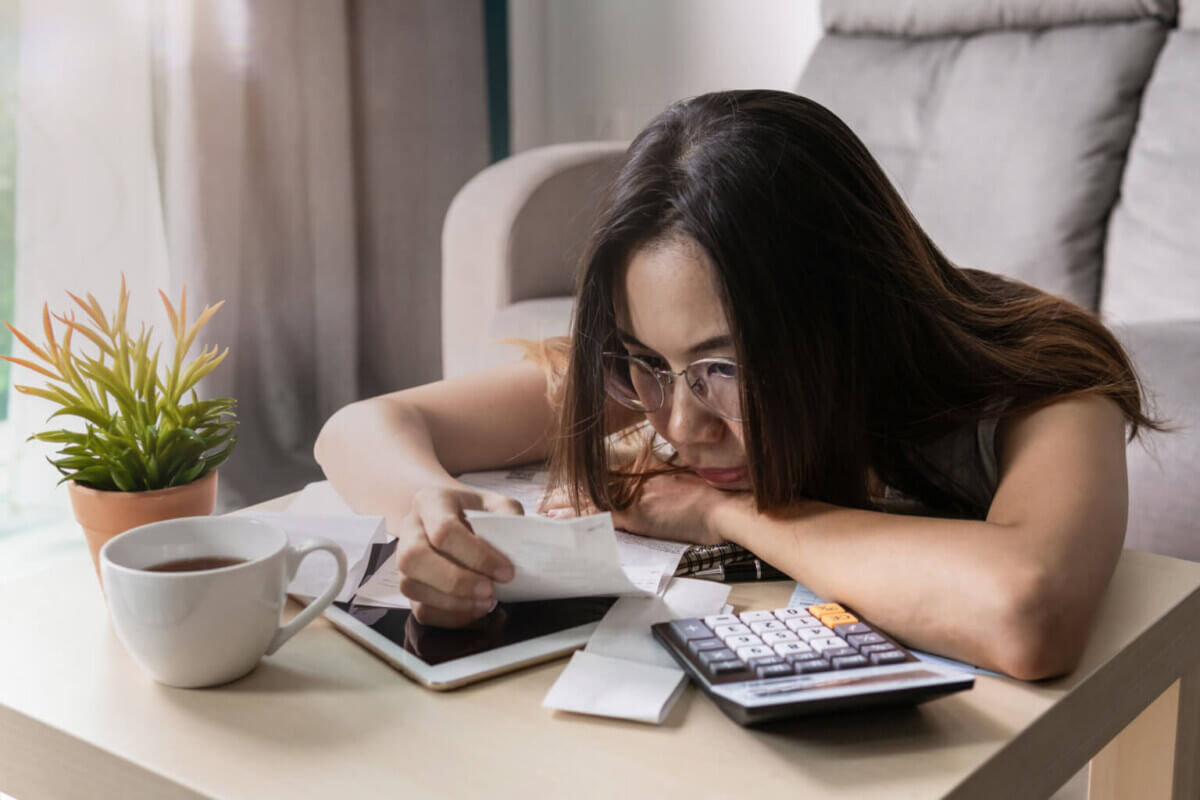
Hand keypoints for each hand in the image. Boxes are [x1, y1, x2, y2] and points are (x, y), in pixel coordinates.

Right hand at [389, 486, 519, 627]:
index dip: (476, 556)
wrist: (448, 513)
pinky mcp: (408, 584)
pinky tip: (473, 610)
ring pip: (411, 586)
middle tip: (490, 591)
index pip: (444, 530)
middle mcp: (409, 529)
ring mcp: (401, 558)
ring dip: (452, 602)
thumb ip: (507, 516)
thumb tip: (519, 545)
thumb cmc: (472, 510)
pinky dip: (448, 617)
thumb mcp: (493, 502)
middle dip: (455, 581)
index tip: (506, 572)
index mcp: (430, 502)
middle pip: (415, 558)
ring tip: (486, 602)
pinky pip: (419, 608)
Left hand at [542, 470, 737, 545]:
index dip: (584, 477)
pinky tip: (560, 521)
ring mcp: (635, 496)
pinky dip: (579, 518)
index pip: (606, 470)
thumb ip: (664, 475)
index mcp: (648, 467)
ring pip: (592, 498)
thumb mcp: (685, 476)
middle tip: (547, 499)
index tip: (569, 483)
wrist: (727, 506)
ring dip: (566, 505)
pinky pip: (600, 515)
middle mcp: (637, 479)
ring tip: (545, 510)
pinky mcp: (637, 515)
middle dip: (569, 492)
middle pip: (594, 483)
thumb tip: (656, 480)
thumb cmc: (714, 494)